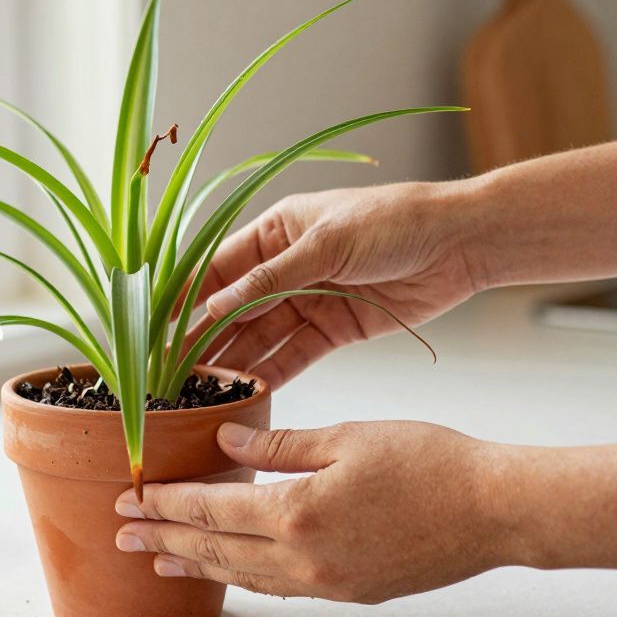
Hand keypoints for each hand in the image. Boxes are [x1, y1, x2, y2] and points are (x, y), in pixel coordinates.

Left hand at [114, 421, 515, 603]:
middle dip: (165, 538)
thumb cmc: (434, 465)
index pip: (211, 508)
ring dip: (198, 564)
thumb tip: (228, 440)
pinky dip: (244, 577)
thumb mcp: (347, 436)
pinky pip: (280, 586)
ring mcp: (328, 580)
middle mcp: (306, 556)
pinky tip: (231, 571)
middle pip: (216, 548)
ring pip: (243, 575)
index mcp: (299, 511)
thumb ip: (280, 444)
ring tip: (162, 560)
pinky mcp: (349, 589)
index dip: (166, 503)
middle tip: (125, 536)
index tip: (133, 499)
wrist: (494, 510)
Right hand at [187, 182, 481, 388]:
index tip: (157, 331)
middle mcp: (284, 268)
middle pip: (233, 311)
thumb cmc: (394, 221)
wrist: (460, 242)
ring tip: (202, 395)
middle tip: (172, 376)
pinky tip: (247, 395)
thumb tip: (214, 305)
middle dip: (203, 342)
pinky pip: (294, 356)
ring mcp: (309, 300)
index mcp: (275, 231)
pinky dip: (271, 375)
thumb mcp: (327, 243)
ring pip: (260, 338)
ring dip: (233, 364)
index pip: (217, 270)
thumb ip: (269, 278)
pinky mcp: (335, 330)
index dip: (186, 301)